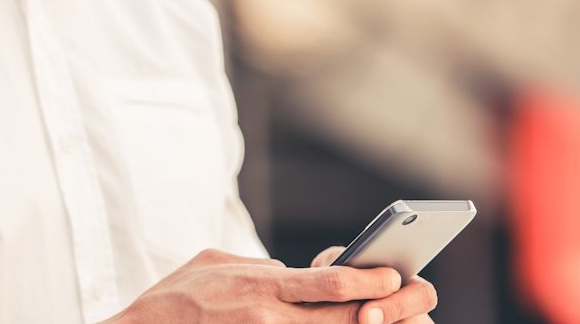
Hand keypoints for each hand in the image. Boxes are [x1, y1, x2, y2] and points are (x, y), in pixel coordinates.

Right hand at [103, 248, 436, 323]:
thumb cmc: (172, 298)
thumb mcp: (213, 262)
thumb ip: (254, 266)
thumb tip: (285, 271)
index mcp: (261, 286)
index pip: (330, 283)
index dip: (369, 281)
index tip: (394, 277)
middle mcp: (267, 319)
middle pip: (340, 320)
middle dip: (378, 314)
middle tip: (407, 307)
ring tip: (380, 322)